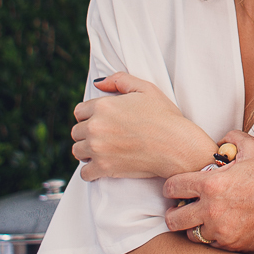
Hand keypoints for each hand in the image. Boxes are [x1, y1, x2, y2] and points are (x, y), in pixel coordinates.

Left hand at [72, 73, 215, 179]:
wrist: (177, 145)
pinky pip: (85, 173)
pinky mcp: (104, 168)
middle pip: (76, 132)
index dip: (89, 116)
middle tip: (102, 137)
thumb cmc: (165, 117)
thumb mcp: (146, 89)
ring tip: (101, 151)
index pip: (80, 111)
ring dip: (86, 152)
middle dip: (87, 134)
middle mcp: (96, 126)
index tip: (99, 121)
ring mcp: (98, 149)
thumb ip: (119, 80)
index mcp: (103, 106)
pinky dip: (91, 172)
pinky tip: (100, 168)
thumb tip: (98, 83)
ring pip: (77, 151)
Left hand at [163, 130, 253, 251]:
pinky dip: (212, 237)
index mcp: (211, 184)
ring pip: (191, 235)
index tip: (175, 188)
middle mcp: (211, 210)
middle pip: (173, 219)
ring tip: (201, 219)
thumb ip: (231, 140)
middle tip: (181, 208)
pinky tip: (221, 227)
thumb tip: (219, 143)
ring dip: (193, 227)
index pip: (172, 187)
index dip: (171, 187)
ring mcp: (221, 231)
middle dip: (174, 212)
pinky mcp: (232, 245)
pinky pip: (211, 245)